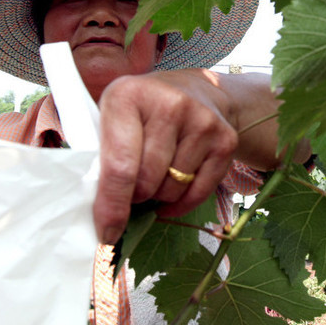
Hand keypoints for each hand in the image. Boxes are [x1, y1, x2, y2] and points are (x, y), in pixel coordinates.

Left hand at [94, 69, 239, 244]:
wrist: (195, 90)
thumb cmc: (141, 111)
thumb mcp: (112, 116)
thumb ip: (100, 157)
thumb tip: (101, 216)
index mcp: (127, 96)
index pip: (119, 166)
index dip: (112, 206)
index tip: (107, 234)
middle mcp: (169, 104)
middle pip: (147, 181)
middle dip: (135, 195)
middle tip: (133, 183)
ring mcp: (202, 121)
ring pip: (172, 189)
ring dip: (159, 194)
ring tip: (157, 171)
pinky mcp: (225, 139)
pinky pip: (198, 193)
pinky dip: (182, 202)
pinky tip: (175, 185)